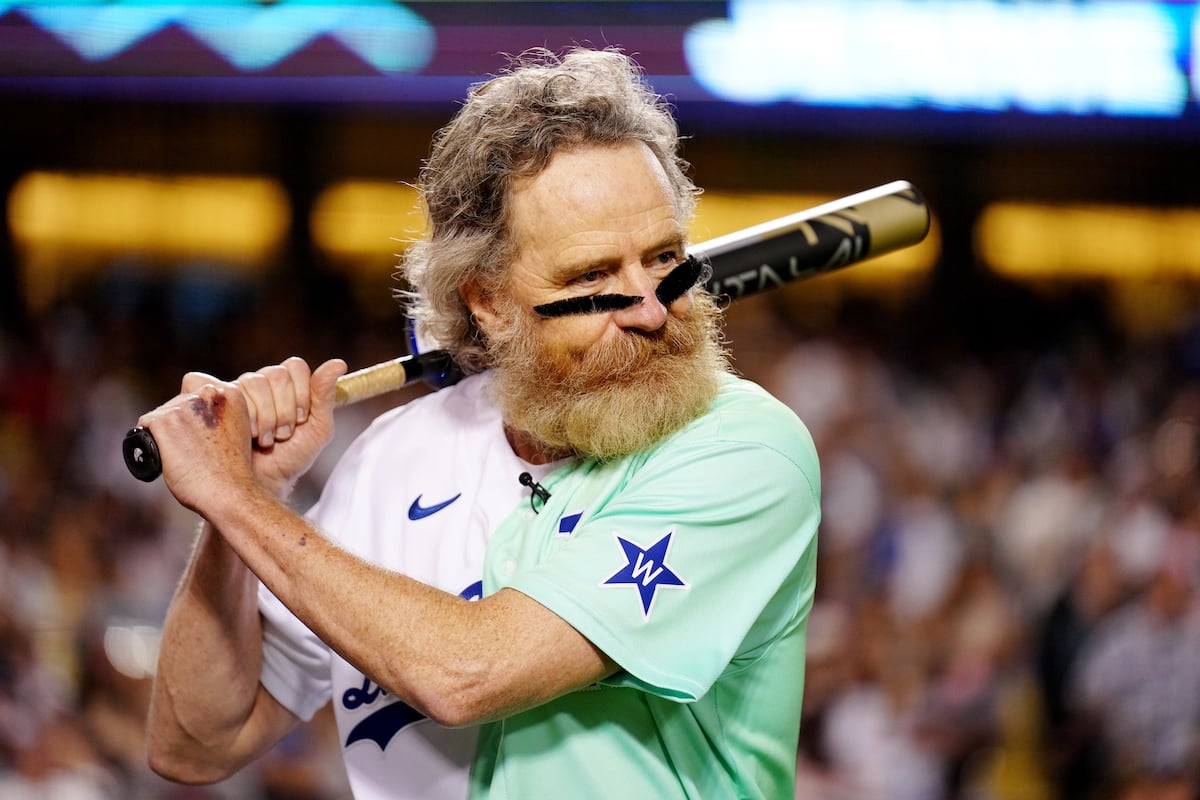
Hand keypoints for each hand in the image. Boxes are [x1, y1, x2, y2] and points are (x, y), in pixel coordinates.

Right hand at [140, 357, 346, 510]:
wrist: (261, 485)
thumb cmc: (290, 458)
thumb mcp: (316, 430)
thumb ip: (325, 396)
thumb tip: (338, 363)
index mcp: (284, 386)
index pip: (294, 367)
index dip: (300, 393)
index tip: (301, 419)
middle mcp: (257, 384)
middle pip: (272, 375)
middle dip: (282, 409)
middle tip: (282, 435)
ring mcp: (232, 392)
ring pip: (248, 382)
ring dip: (261, 416)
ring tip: (263, 440)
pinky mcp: (207, 401)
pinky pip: (210, 383)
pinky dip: (229, 408)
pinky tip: (237, 431)